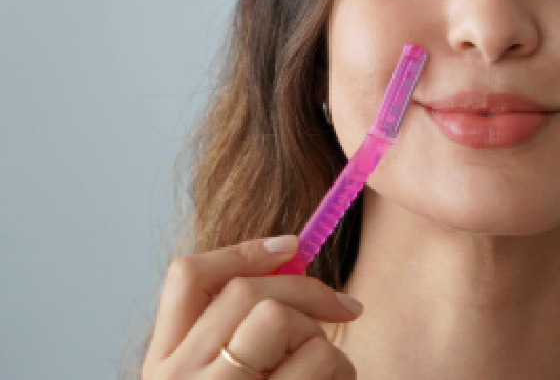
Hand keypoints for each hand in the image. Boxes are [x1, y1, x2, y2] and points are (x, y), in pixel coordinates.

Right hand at [142, 235, 362, 378]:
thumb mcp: (226, 376)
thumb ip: (240, 330)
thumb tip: (292, 258)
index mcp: (164, 365)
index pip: (186, 277)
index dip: (243, 250)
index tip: (292, 244)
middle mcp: (177, 379)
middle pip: (244, 291)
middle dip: (305, 291)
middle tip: (345, 307)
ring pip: (281, 319)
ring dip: (322, 337)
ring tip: (329, 370)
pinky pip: (319, 359)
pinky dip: (342, 368)